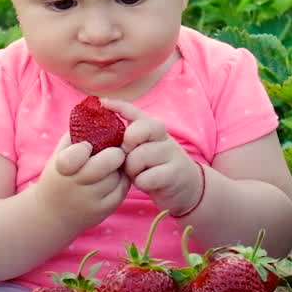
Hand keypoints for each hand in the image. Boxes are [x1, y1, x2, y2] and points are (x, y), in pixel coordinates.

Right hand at [33, 132, 129, 231]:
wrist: (52, 214)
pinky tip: (114, 177)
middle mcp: (75, 186)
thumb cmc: (58, 176)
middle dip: (114, 153)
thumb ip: (76, 133)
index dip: (85, 147)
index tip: (87, 146)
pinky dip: (122, 180)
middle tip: (114, 151)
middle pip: (105, 164)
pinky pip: (122, 189)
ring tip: (113, 165)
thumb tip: (100, 111)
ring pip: (117, 176)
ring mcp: (90, 200)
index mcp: (61, 168)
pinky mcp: (103, 211)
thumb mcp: (59, 154)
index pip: (75, 155)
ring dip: (119, 168)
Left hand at [101, 98, 202, 215]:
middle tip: (127, 157)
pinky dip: (141, 183)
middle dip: (125, 146)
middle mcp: (163, 136)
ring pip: (138, 157)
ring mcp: (170, 154)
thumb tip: (103, 123)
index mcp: (153, 128)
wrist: (188, 187)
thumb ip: (129, 138)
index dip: (118, 106)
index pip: (134, 111)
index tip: (103, 103)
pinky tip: (146, 183)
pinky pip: (146, 178)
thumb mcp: (144, 149)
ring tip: (137, 173)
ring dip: (132, 169)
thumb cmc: (156, 166)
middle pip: (136, 132)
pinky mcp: (174, 174)